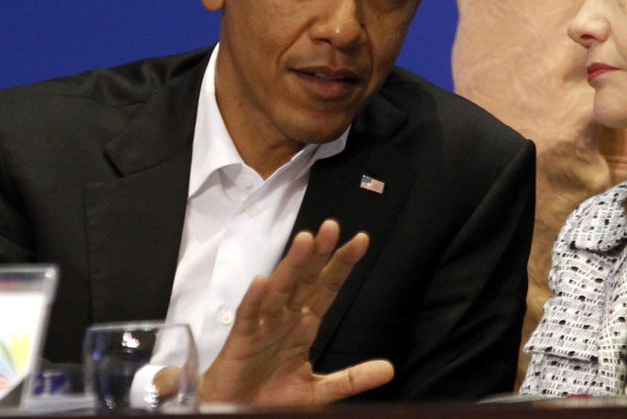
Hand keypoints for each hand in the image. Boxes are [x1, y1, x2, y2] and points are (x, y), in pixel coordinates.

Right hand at [199, 220, 394, 405]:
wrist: (237, 416)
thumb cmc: (272, 399)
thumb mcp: (318, 391)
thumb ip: (352, 378)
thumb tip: (389, 369)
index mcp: (304, 325)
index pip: (328, 287)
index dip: (343, 264)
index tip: (361, 240)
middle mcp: (285, 319)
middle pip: (305, 280)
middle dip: (319, 254)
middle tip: (332, 226)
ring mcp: (263, 326)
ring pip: (279, 290)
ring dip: (292, 265)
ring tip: (306, 240)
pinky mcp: (241, 341)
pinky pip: (248, 316)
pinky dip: (254, 300)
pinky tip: (262, 282)